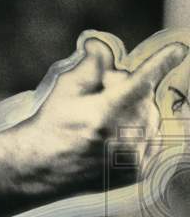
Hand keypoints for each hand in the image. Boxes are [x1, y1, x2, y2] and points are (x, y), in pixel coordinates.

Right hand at [15, 33, 187, 195]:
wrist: (41, 167)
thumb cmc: (50, 125)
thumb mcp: (65, 89)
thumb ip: (90, 65)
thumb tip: (102, 46)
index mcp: (108, 111)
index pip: (144, 79)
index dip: (163, 61)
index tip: (179, 49)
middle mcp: (126, 135)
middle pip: (144, 96)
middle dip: (126, 91)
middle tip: (97, 102)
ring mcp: (135, 155)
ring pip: (151, 118)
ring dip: (134, 112)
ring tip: (102, 124)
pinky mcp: (139, 170)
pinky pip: (152, 140)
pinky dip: (139, 133)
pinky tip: (114, 137)